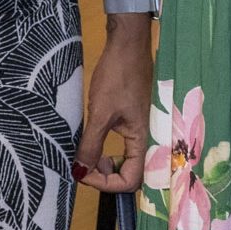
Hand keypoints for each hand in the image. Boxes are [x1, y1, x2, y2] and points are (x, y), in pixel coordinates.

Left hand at [76, 18, 151, 193]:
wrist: (127, 46)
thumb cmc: (117, 77)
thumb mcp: (100, 112)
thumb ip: (91, 144)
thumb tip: (80, 171)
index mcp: (145, 141)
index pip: (131, 180)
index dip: (105, 183)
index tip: (82, 172)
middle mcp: (150, 141)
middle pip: (132, 176)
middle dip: (106, 176)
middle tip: (84, 164)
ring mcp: (145, 132)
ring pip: (129, 163)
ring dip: (108, 165)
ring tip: (89, 155)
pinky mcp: (137, 123)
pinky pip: (127, 149)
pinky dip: (111, 152)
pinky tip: (95, 142)